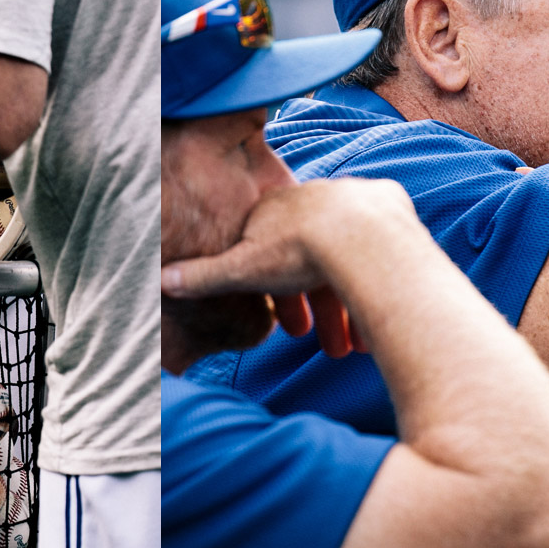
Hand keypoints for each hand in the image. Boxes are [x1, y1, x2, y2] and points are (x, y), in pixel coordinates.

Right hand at [162, 179, 416, 357]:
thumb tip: (160, 282)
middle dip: (323, 309)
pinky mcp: (386, 201)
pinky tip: (388, 297)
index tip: (294, 332)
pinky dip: (382, 269)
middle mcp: (312, 198)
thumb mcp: (242, 270)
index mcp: (275, 211)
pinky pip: (384, 237)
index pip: (271, 256)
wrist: (359, 232)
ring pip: (351, 253)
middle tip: (335, 351)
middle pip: (314, 258)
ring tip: (365, 345)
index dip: (280, 297)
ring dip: (356, 302)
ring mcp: (351, 196)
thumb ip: (204, 277)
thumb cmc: (296, 252)